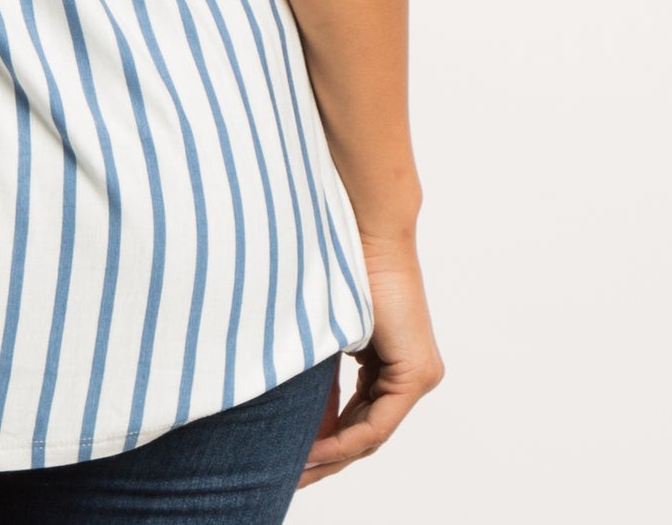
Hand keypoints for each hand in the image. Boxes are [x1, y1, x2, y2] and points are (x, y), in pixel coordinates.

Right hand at [296, 227, 443, 486]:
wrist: (369, 233)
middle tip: (292, 478)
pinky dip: (345, 439)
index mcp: (393, 363)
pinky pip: (378, 424)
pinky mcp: (416, 375)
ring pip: (371, 433)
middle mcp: (413, 375)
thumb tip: (291, 408)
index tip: (293, 458)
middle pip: (366, 433)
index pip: (360, 417)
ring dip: (332, 455)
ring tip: (297, 472)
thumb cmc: (343, 265)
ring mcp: (419, 377)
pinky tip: (314, 451)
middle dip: (327, 459)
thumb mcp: (327, 331)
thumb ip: (319, 370)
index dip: (327, 442)